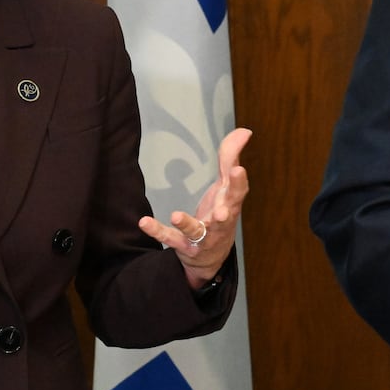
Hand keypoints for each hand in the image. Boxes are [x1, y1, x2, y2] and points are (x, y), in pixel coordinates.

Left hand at [138, 127, 251, 289]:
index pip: (238, 194)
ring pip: (197, 231)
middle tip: (222, 211)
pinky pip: (170, 238)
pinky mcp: (185, 246)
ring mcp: (203, 237)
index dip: (238, 183)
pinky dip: (158, 231)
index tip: (238, 170)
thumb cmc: (220, 214)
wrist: (210, 257)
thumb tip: (245, 131)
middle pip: (225, 217)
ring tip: (177, 216)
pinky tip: (144, 222)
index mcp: (230, 205)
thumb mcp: (226, 187)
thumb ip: (231, 158)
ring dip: (188, 224)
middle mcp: (220, 223)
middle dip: (225, 214)